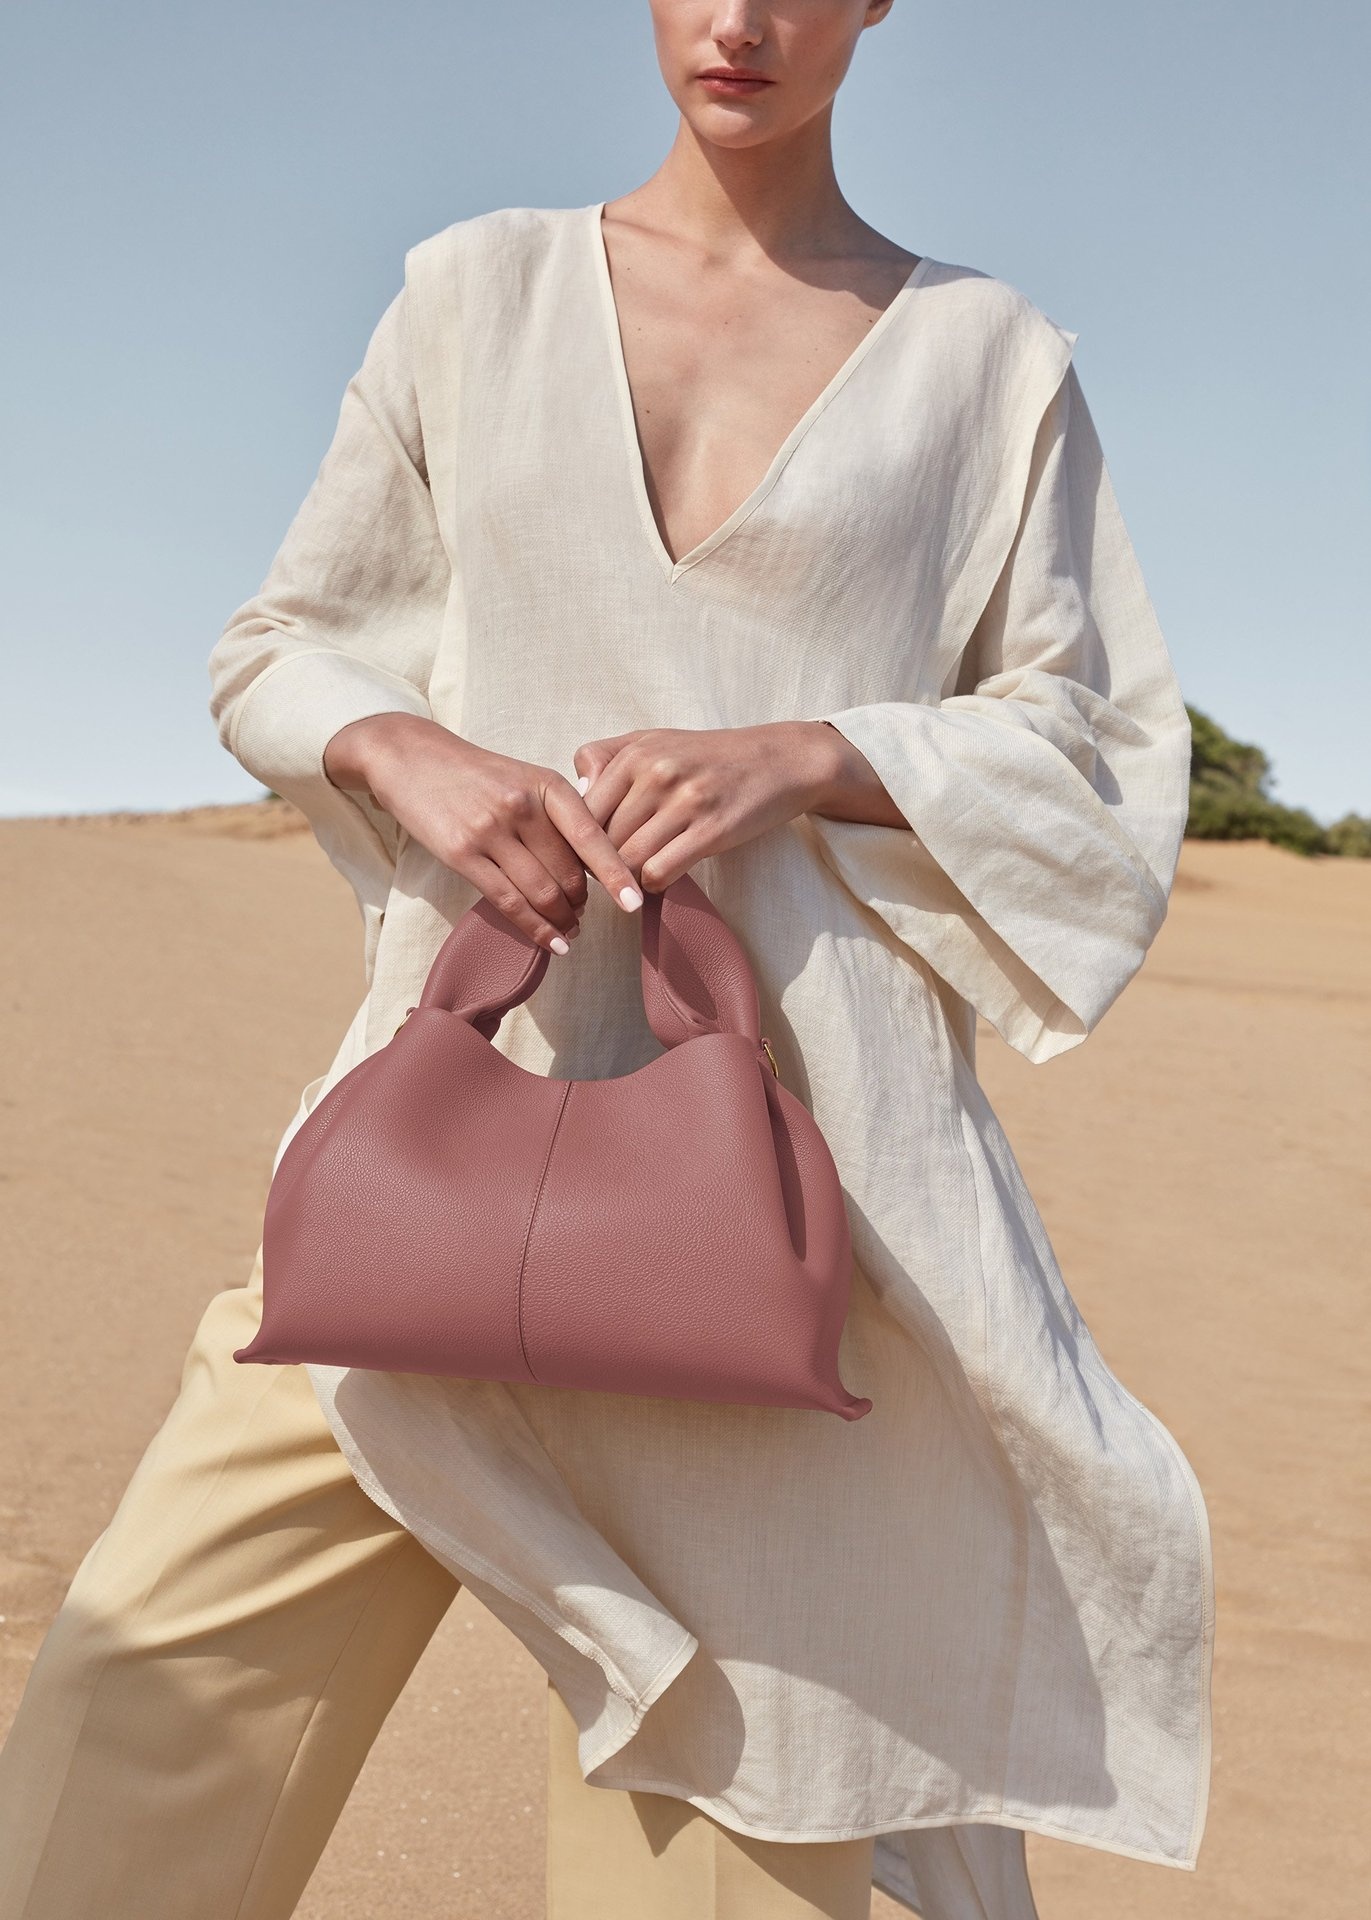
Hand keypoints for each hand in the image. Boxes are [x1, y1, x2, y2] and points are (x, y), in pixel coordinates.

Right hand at [323, 713, 644, 953]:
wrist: (412, 758)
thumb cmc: (477, 774)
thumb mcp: (525, 778)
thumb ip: (559, 814)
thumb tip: (594, 864)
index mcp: (547, 784)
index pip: (591, 836)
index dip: (616, 874)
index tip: (634, 903)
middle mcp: (522, 806)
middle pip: (568, 873)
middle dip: (582, 903)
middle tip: (585, 916)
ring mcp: (490, 830)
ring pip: (541, 892)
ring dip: (561, 920)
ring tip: (570, 931)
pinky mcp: (462, 854)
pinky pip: (508, 902)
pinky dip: (534, 928)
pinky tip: (551, 941)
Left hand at [571, 720, 852, 891]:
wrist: (780, 760)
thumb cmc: (710, 756)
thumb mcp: (656, 740)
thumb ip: (607, 757)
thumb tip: (577, 793)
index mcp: (636, 753)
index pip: (583, 812)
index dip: (579, 842)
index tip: (588, 856)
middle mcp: (657, 773)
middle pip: (603, 840)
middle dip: (602, 864)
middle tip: (609, 874)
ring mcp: (685, 801)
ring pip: (627, 860)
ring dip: (626, 878)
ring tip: (633, 878)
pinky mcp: (712, 830)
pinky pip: (659, 871)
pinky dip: (654, 883)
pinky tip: (662, 875)